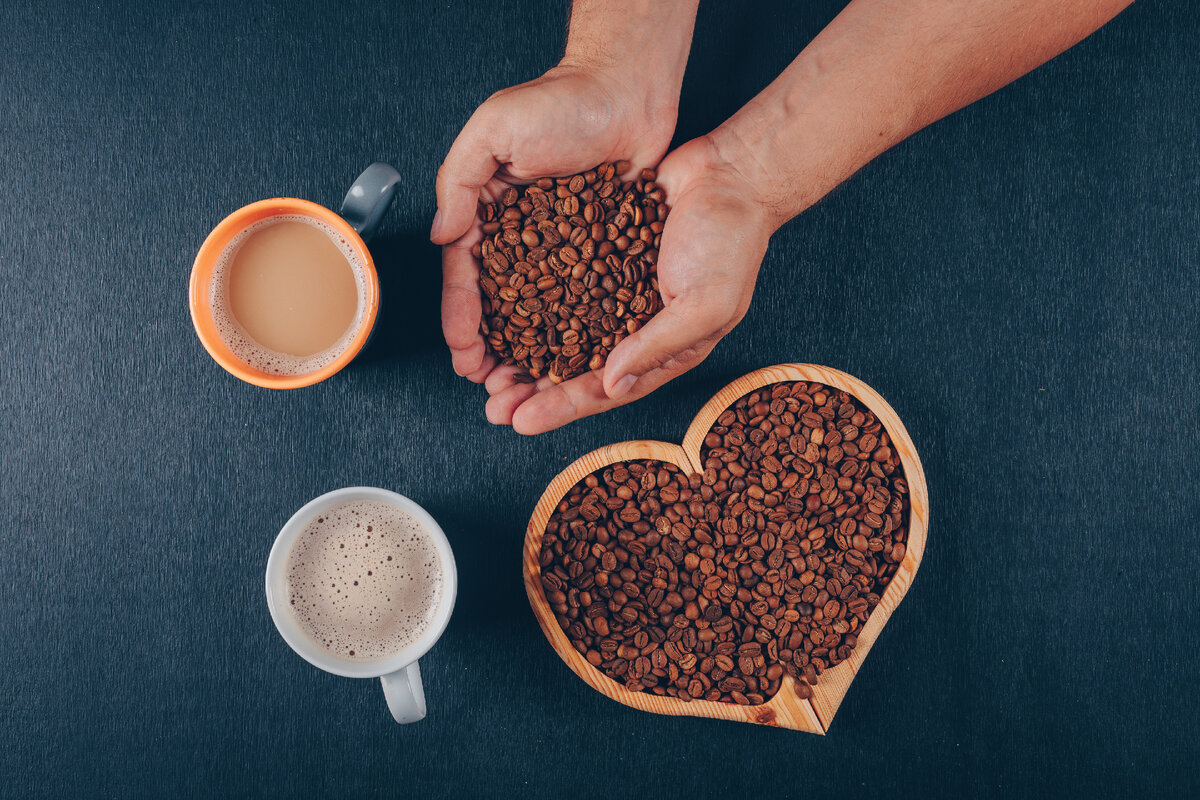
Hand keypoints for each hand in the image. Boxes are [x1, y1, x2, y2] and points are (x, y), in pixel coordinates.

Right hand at [432, 63, 677, 381]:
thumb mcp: (494, 128)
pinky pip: (585, 300)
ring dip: (529, 353)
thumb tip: (442, 237)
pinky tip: (572, 364)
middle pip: (500, 304)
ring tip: (525, 390)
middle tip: (490, 388)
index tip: (463, 353)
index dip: (462, 316)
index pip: (467, 273)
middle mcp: (522, 236)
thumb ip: (460, 181)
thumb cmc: (563, 100)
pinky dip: (576, 334)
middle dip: (491, 349)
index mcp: (489, 211)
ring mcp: (562, 247)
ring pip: (540, 313)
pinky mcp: (601, 251)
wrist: (630, 88)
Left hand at [483, 136, 775, 433]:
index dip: (561, 407)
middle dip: (531, 390)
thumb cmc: (731, 245)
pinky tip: (496, 307)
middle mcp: (631, 328)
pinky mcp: (597, 257)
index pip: (604, 390)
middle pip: (572, 369)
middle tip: (491, 407)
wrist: (730, 175)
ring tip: (483, 368)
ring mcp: (612, 293)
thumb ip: (658, 344)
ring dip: (521, 351)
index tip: (520, 421)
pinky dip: (528, 299)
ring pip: (558, 330)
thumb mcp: (705, 304)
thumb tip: (612, 385)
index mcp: (662, 351)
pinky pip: (557, 284)